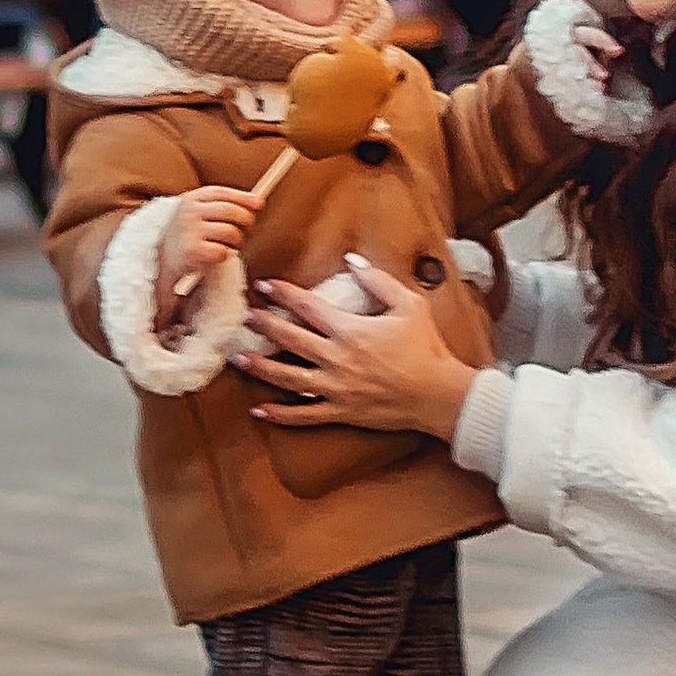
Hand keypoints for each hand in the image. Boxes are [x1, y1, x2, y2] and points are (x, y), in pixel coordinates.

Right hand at [157, 186, 262, 320]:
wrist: (162, 262)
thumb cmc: (187, 235)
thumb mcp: (195, 212)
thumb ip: (219, 204)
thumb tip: (257, 201)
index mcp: (190, 199)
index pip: (222, 193)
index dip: (243, 197)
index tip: (259, 203)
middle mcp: (188, 213)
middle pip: (231, 211)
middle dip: (246, 220)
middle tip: (247, 228)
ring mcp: (190, 232)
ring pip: (231, 232)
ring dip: (236, 241)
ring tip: (227, 244)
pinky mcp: (193, 252)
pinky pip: (223, 251)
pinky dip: (224, 255)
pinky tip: (214, 255)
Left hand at [235, 257, 471, 443]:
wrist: (438, 394)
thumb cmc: (426, 348)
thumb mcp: (408, 304)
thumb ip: (377, 280)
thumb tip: (351, 260)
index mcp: (351, 331)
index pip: (307, 307)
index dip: (283, 293)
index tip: (265, 285)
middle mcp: (337, 359)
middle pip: (290, 339)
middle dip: (263, 325)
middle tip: (244, 316)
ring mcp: (336, 389)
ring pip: (288, 378)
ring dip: (260, 367)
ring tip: (238, 358)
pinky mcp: (340, 412)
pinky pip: (304, 416)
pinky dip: (279, 414)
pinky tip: (259, 409)